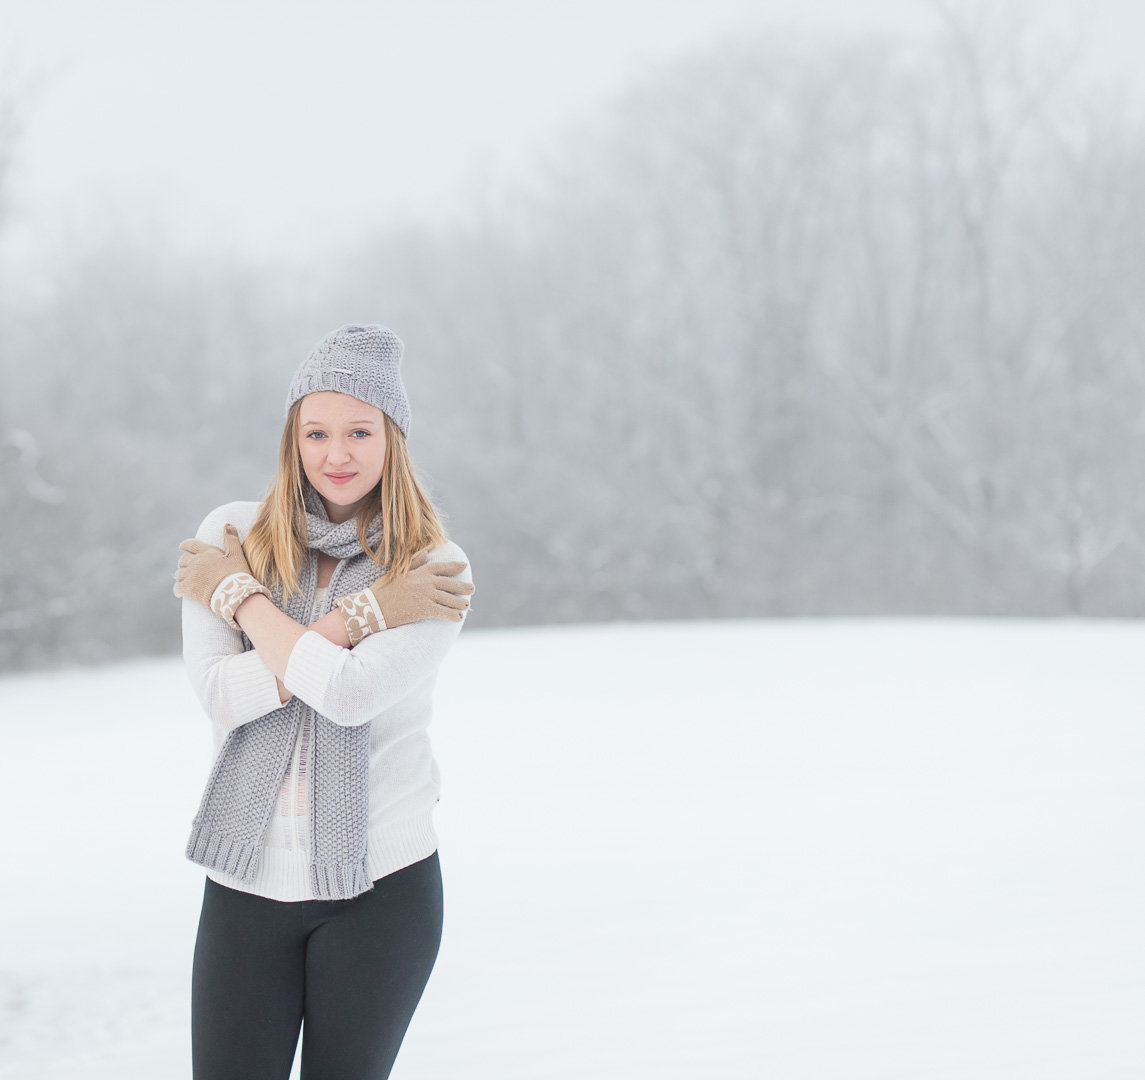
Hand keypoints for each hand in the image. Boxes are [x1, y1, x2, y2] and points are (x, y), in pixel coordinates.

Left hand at [173, 523, 269, 626]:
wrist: (234, 593)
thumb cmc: (237, 573)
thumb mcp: (236, 554)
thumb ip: (231, 539)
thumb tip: (227, 524)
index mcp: (206, 552)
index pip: (191, 544)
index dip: (185, 545)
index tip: (181, 547)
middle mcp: (196, 562)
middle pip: (183, 560)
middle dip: (183, 563)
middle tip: (185, 566)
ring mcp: (190, 575)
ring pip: (179, 574)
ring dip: (181, 576)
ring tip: (184, 579)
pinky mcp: (188, 589)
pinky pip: (177, 588)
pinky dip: (178, 589)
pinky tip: (180, 592)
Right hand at [337, 550, 474, 644]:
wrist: (373, 606)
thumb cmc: (383, 589)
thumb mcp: (399, 572)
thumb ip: (415, 562)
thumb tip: (426, 551)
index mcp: (420, 571)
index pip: (441, 566)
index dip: (454, 566)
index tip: (464, 565)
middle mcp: (426, 582)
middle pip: (450, 583)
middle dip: (463, 586)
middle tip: (472, 588)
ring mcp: (426, 595)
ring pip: (449, 599)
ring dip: (460, 603)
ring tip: (466, 604)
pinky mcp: (424, 609)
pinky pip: (443, 612)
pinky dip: (452, 615)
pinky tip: (458, 618)